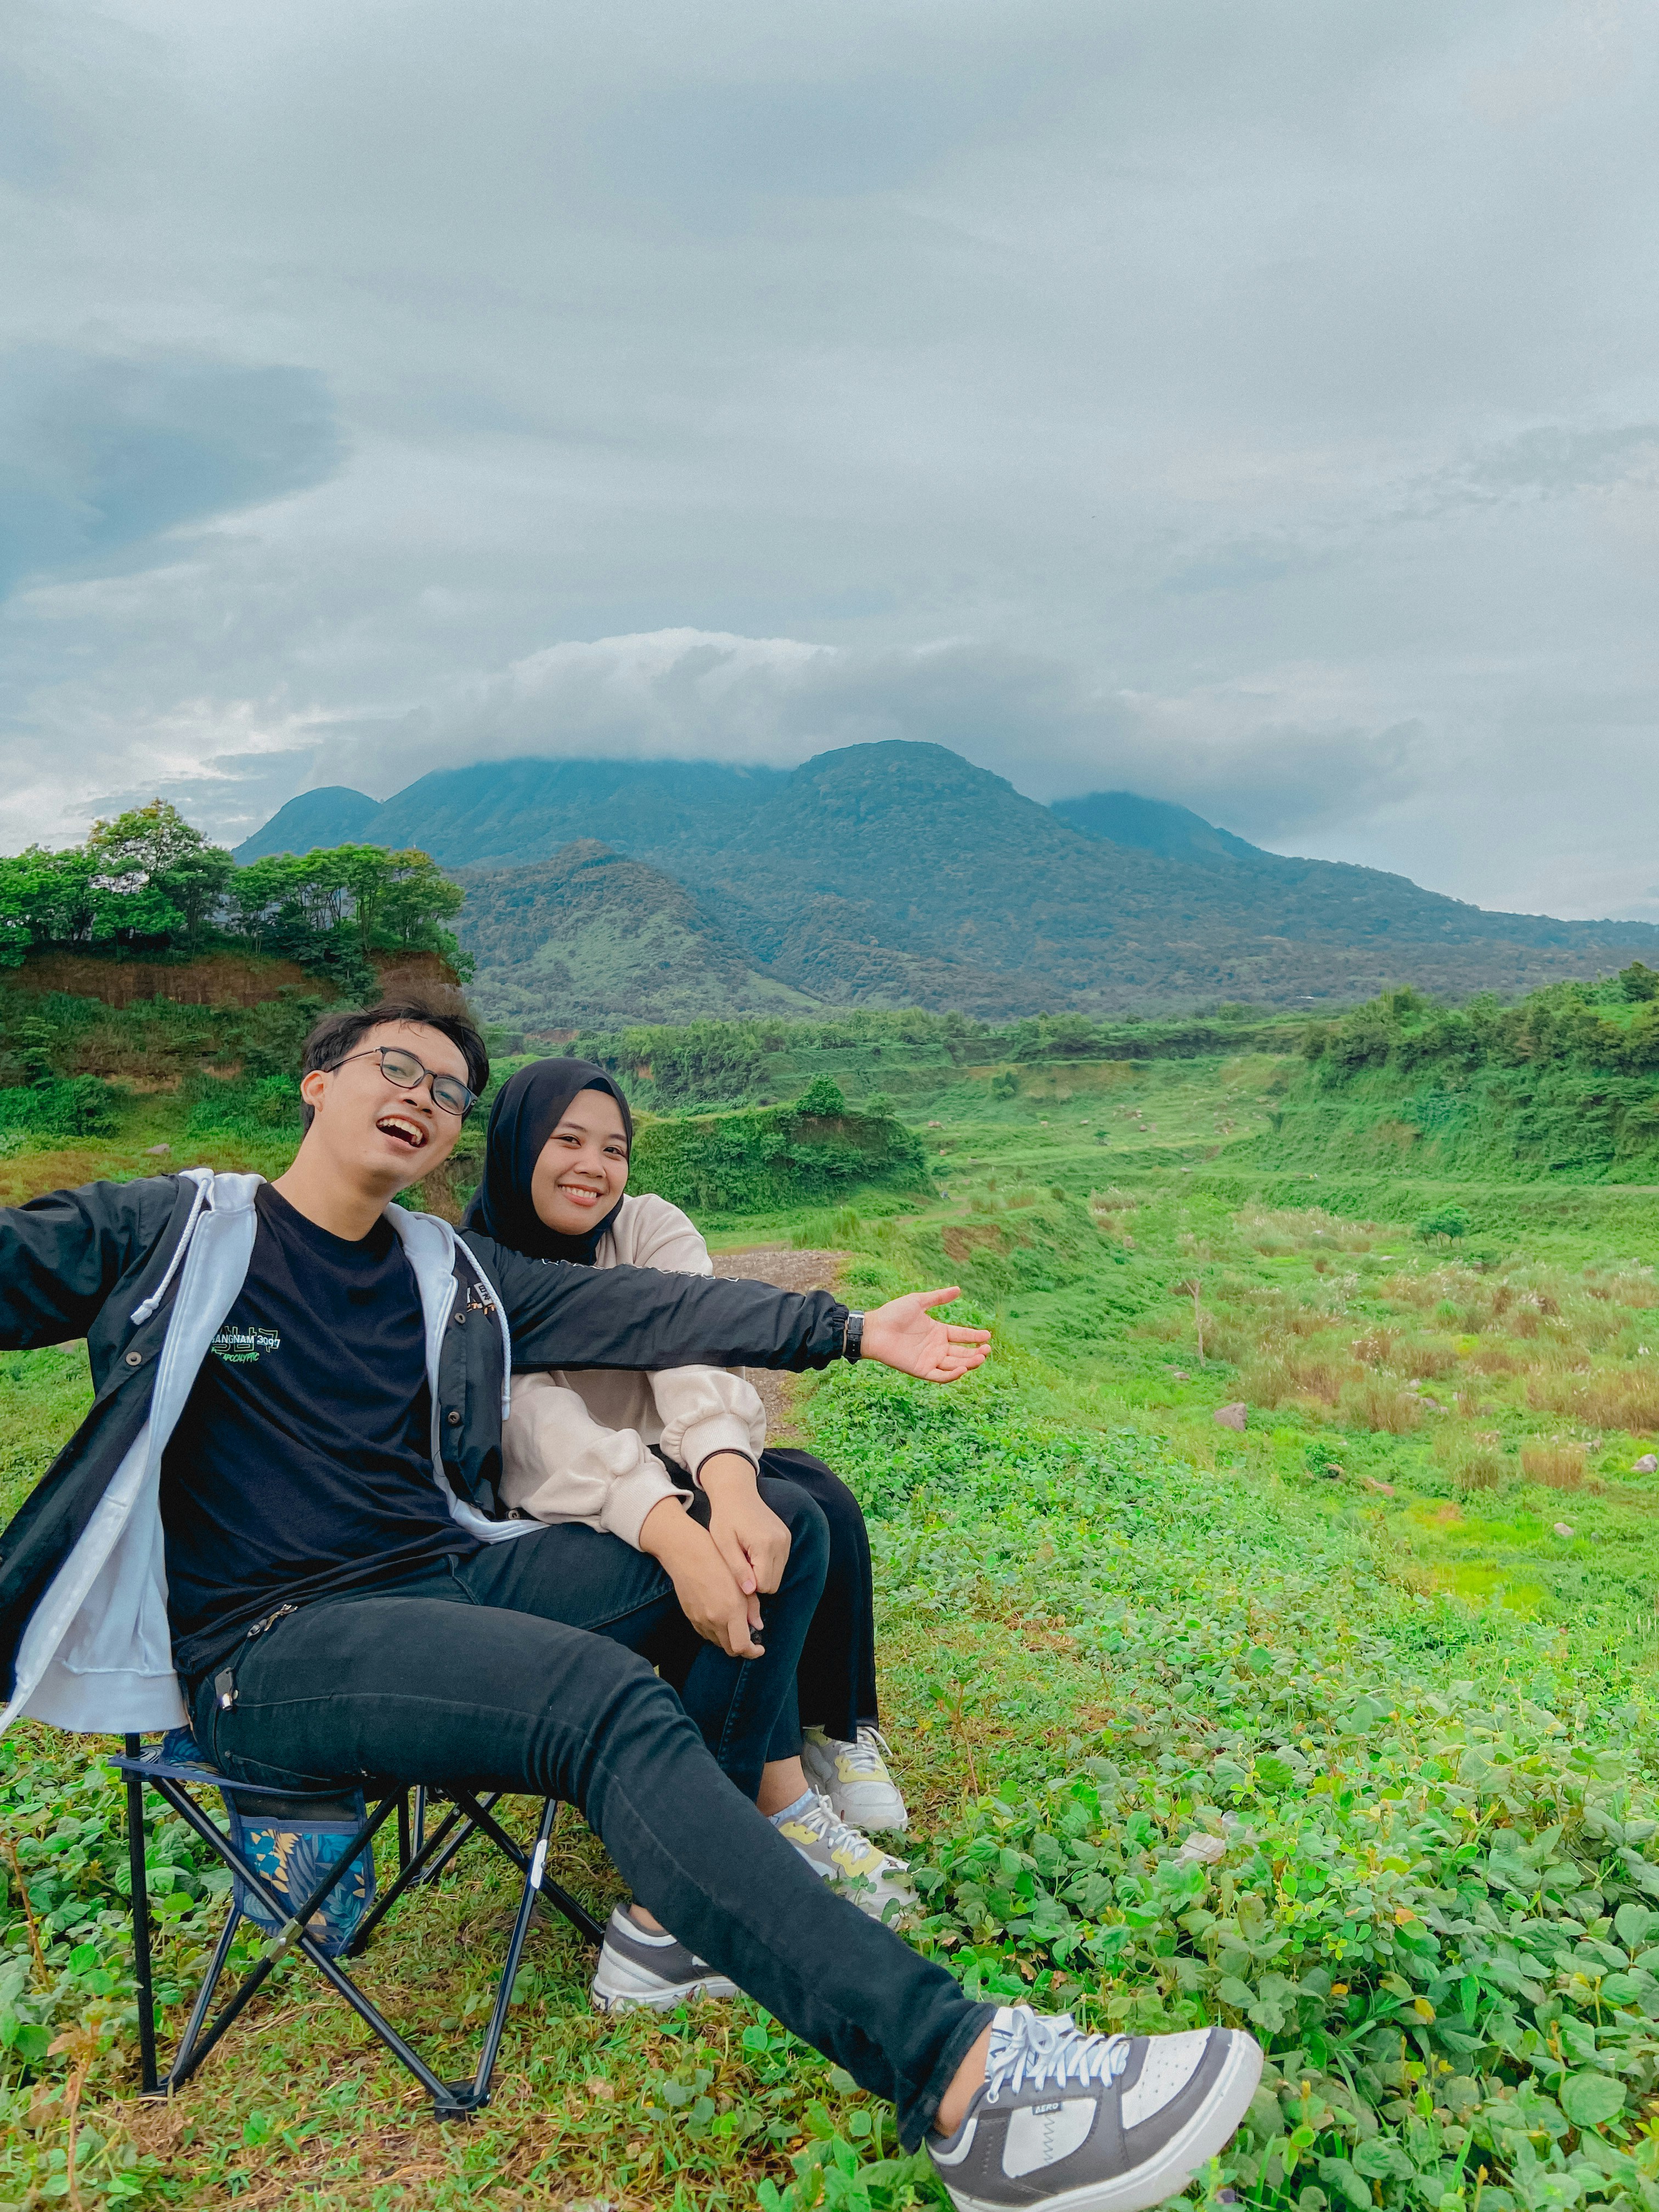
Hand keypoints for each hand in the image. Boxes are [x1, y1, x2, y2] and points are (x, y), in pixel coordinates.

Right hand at [639, 1497, 764, 1657]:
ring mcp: (700, 1620)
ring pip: (717, 1642)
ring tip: (736, 1626)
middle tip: (751, 1638)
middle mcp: (714, 1620)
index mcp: (730, 1611)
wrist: (687, 1553)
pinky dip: (715, 1632)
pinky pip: (705, 1633)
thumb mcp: (742, 1583)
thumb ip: (752, 1608)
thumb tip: (757, 1626)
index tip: (760, 1648)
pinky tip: (721, 1619)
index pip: (741, 1647)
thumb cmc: (718, 1561)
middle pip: (729, 1649)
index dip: (753, 1652)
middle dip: (742, 1647)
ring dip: (728, 1639)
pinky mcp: (690, 1616)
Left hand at [699, 1451, 791, 1595]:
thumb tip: (751, 1591)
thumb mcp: (724, 1545)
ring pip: (778, 1575)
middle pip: (773, 1584)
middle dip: (756, 1580)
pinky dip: (768, 1564)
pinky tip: (753, 1551)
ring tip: (745, 1556)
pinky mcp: (787, 1537)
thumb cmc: (725, 1518)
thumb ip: (738, 1569)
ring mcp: (786, 1539)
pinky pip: (780, 1563)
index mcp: (765, 1545)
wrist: (736, 1493)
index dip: (748, 1584)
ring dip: (762, 1572)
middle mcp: (781, 1542)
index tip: (735, 1570)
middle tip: (740, 1563)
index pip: (764, 1585)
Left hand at [861, 1286, 989, 1382]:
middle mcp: (936, 1347)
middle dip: (976, 1352)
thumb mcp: (918, 1302)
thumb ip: (938, 1297)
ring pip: (955, 1365)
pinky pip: (940, 1376)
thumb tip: (958, 1289)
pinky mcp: (921, 1370)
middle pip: (962, 1353)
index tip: (988, 1335)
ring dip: (969, 1363)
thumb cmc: (893, 1313)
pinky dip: (952, 1375)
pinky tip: (963, 1368)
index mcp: (938, 1332)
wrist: (875, 1329)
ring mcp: (929, 1359)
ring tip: (981, 1357)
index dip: (975, 1336)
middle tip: (987, 1349)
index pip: (962, 1336)